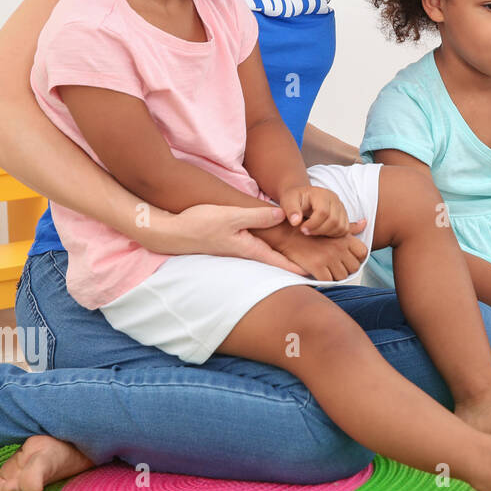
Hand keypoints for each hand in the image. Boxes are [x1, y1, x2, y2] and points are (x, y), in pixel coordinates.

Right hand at [142, 204, 304, 273]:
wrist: (171, 232)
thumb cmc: (200, 224)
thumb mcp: (232, 217)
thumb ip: (258, 217)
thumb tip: (283, 216)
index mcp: (250, 249)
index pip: (281, 262)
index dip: (300, 268)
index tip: (319, 275)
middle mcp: (246, 253)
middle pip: (276, 261)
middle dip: (296, 264)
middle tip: (318, 266)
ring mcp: (237, 250)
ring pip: (266, 254)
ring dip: (283, 256)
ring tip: (303, 256)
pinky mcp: (229, 244)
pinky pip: (254, 247)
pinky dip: (268, 248)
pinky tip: (273, 242)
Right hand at [262, 223, 367, 281]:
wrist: (287, 232)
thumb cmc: (310, 229)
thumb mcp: (331, 225)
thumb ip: (350, 227)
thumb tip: (364, 223)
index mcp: (344, 237)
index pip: (363, 253)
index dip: (357, 258)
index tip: (348, 259)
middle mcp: (339, 247)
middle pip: (354, 267)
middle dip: (347, 269)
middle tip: (336, 267)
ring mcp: (328, 257)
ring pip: (342, 276)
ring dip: (336, 276)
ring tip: (328, 271)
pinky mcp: (316, 266)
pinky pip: (329, 281)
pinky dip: (325, 280)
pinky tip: (320, 274)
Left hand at [280, 185, 358, 237]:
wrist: (302, 196)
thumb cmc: (294, 199)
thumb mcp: (287, 201)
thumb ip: (290, 210)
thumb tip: (296, 222)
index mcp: (321, 194)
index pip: (323, 212)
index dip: (313, 224)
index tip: (302, 229)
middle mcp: (334, 199)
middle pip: (334, 220)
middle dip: (319, 230)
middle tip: (306, 232)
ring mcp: (341, 207)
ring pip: (341, 226)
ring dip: (327, 233)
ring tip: (313, 232)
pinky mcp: (344, 215)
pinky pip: (344, 229)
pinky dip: (334, 234)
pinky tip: (321, 232)